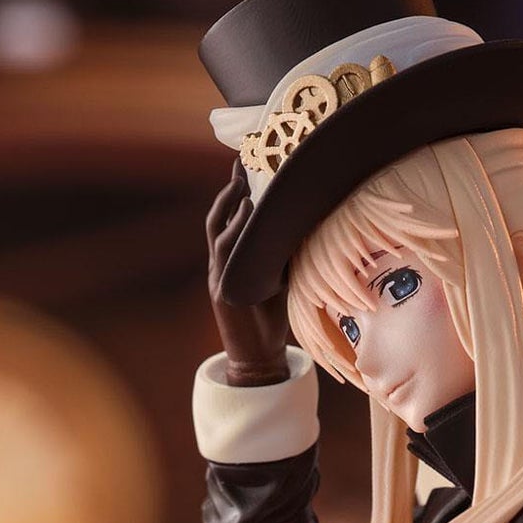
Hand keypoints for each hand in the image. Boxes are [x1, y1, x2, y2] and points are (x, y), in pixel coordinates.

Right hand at [206, 166, 292, 385]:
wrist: (258, 358)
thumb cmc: (271, 319)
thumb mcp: (278, 280)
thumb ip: (280, 255)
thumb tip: (304, 224)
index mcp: (230, 260)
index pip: (228, 217)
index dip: (233, 191)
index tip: (243, 163)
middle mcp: (221, 265)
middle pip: (218, 218)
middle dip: (229, 191)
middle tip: (242, 163)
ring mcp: (220, 278)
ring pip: (220, 235)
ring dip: (231, 208)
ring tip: (243, 185)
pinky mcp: (224, 292)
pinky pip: (228, 258)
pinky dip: (236, 235)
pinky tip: (247, 216)